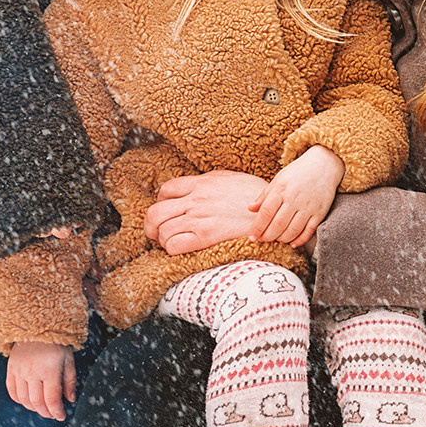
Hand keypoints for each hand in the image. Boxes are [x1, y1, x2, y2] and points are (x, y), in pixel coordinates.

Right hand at [6, 341, 75, 421]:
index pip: (52, 399)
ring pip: (23, 399)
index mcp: (49, 370)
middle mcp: (32, 372)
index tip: (61, 416)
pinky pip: (12, 391)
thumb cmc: (56, 343)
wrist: (36, 327)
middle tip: (53, 414)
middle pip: (37, 402)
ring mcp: (19, 371)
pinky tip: (28, 401)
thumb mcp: (68, 359)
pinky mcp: (10, 370)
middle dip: (46, 412)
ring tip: (42, 408)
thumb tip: (70, 399)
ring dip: (33, 408)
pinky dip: (19, 400)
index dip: (57, 411)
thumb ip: (70, 380)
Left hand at [145, 169, 267, 253]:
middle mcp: (196, 199)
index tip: (167, 211)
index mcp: (201, 183)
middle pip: (155, 212)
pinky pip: (173, 245)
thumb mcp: (230, 178)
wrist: (273, 212)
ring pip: (162, 230)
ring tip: (171, 241)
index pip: (165, 190)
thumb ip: (208, 180)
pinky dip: (172, 248)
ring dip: (162, 239)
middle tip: (157, 231)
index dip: (161, 202)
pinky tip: (182, 248)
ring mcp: (199, 218)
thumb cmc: (255, 197)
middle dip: (151, 224)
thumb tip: (194, 185)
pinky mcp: (205, 237)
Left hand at [256, 145, 344, 245]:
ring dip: (282, 239)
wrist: (324, 165)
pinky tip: (292, 243)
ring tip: (276, 239)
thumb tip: (250, 209)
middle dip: (268, 236)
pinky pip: (309, 231)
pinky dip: (300, 240)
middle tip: (263, 240)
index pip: (266, 212)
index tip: (252, 237)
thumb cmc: (298, 173)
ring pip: (293, 230)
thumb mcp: (279, 179)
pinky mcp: (320, 212)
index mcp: (281, 190)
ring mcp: (308, 207)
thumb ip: (265, 195)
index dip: (257, 227)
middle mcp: (294, 199)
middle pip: (278, 225)